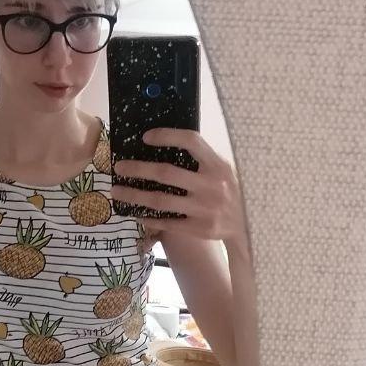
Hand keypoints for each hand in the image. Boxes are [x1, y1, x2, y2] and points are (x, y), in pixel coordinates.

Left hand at [112, 129, 248, 245]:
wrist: (248, 226)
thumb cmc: (230, 192)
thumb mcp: (224, 170)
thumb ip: (202, 160)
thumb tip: (167, 143)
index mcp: (218, 165)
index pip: (191, 142)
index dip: (167, 136)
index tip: (146, 137)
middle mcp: (211, 186)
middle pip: (166, 174)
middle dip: (138, 169)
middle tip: (120, 167)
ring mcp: (204, 209)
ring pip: (160, 200)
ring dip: (134, 195)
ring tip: (117, 191)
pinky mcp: (199, 229)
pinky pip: (167, 221)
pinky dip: (149, 217)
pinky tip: (135, 212)